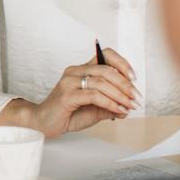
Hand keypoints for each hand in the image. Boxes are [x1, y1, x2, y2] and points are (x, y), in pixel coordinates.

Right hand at [0, 48, 139, 136]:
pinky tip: (118, 110)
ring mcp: (69, 82)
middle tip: (136, 98)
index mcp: (82, 69)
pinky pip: (94, 95)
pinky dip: (110, 103)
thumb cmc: (67, 114)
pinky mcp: (67, 95)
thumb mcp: (94, 109)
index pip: (105, 55)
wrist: (43, 123)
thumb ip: (110, 106)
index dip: (122, 63)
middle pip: (106, 69)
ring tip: (129, 106)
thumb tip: (128, 107)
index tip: (134, 79)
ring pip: (102, 82)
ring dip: (120, 95)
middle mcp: (75, 71)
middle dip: (126, 85)